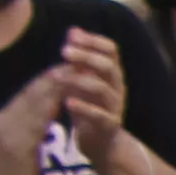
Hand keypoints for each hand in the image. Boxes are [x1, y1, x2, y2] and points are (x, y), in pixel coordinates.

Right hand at [0, 64, 70, 174]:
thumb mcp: (23, 144)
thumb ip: (32, 125)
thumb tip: (47, 107)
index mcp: (7, 118)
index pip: (30, 92)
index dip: (49, 77)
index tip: (69, 64)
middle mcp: (5, 120)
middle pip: (32, 91)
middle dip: (54, 75)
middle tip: (75, 60)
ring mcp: (8, 132)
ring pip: (33, 103)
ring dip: (54, 86)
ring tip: (72, 72)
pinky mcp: (15, 146)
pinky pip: (34, 123)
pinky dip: (48, 109)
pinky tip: (61, 100)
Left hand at [50, 27, 137, 174]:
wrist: (102, 144)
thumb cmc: (91, 107)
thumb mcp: (86, 80)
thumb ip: (81, 58)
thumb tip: (73, 30)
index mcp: (112, 74)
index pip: (111, 50)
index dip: (93, 41)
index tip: (71, 35)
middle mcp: (118, 88)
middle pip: (108, 66)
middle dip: (86, 57)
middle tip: (63, 51)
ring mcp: (115, 107)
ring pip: (102, 89)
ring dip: (79, 80)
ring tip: (57, 76)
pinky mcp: (109, 126)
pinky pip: (100, 115)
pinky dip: (84, 108)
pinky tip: (68, 102)